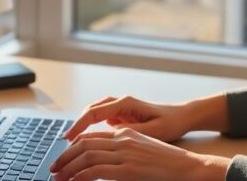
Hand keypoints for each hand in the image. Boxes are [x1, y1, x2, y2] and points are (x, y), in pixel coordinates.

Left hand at [50, 127, 228, 180]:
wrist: (189, 168)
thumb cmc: (169, 164)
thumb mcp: (143, 151)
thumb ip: (124, 152)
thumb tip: (106, 163)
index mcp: (126, 134)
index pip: (91, 137)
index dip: (73, 147)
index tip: (63, 159)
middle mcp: (123, 140)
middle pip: (84, 144)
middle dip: (65, 158)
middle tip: (54, 170)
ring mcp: (125, 153)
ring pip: (87, 157)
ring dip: (69, 169)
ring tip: (58, 178)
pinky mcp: (128, 169)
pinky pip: (97, 171)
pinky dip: (81, 176)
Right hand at [63, 96, 192, 141]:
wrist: (181, 116)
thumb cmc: (169, 123)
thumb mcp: (152, 132)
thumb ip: (130, 133)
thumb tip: (109, 137)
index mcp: (125, 103)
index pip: (94, 113)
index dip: (79, 126)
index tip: (68, 138)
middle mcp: (120, 102)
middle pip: (90, 111)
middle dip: (76, 126)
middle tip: (65, 144)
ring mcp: (120, 108)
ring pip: (94, 114)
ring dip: (83, 126)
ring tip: (72, 144)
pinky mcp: (122, 115)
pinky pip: (101, 119)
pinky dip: (92, 128)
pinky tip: (88, 142)